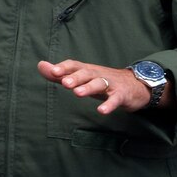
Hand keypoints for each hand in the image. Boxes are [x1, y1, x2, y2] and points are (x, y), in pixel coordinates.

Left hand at [37, 59, 169, 114]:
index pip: (74, 65)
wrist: (135, 86)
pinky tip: (102, 111)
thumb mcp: (82, 78)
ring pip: (99, 83)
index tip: (52, 71)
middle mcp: (98, 74)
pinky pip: (115, 99)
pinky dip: (109, 105)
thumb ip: (61, 74)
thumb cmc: (103, 81)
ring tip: (78, 93)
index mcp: (87, 70)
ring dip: (88, 87)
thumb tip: (41, 66)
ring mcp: (111, 84)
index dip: (64, 67)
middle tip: (64, 83)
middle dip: (75, 77)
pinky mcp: (122, 95)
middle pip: (86, 73)